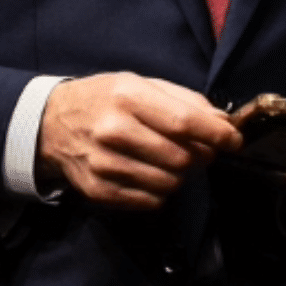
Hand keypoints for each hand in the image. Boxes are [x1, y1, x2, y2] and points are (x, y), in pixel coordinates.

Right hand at [41, 73, 240, 209]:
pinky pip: (150, 201)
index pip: (184, 121)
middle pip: (181, 157)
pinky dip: (160, 191)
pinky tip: (150, 173)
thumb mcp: (141, 84)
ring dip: (180, 175)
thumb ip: (184, 101)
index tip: (234, 141)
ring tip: (170, 160)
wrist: (50, 123)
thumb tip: (223, 123)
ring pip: (169, 183)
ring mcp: (104, 163)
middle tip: (198, 149)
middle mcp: (114, 130)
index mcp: (128, 96)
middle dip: (200, 156)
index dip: (217, 134)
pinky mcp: (98, 190)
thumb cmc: (105, 99)